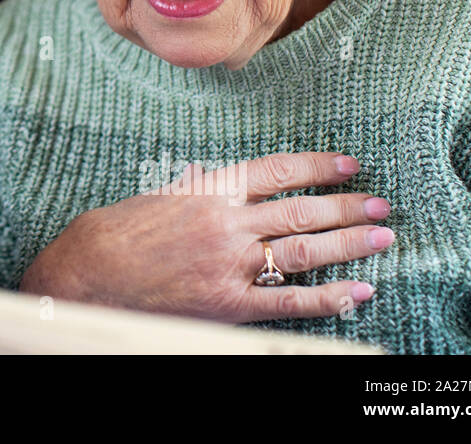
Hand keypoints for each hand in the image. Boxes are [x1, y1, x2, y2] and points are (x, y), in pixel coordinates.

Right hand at [20, 152, 391, 321]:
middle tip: (380, 203)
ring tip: (382, 237)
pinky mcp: (229, 304)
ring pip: (304, 251)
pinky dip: (327, 297)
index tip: (348, 165)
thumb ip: (194, 188)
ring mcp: (230, 265)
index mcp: (210, 190)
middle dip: (347, 206)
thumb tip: (209, 176)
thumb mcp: (158, 195)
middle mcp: (227, 223)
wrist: (88, 274)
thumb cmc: (117, 232)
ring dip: (349, 243)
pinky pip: (289, 301)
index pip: (278, 172)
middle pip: (302, 211)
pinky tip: (357, 291)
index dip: (318, 167)